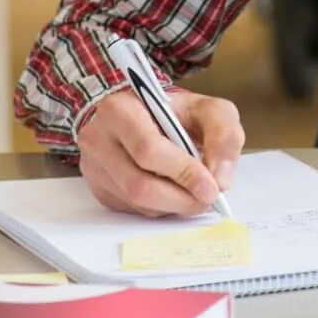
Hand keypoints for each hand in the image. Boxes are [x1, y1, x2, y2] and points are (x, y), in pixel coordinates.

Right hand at [77, 88, 244, 216]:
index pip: (148, 149)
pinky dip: (161, 207)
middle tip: (208, 198)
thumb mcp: (209, 109)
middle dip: (181, 197)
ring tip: (196, 195)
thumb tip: (220, 178)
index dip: (183, 173)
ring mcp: (94, 166)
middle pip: (139, 183)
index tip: (211, 187)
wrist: (148, 116)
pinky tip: (175, 192)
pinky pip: (132, 208)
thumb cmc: (177, 112)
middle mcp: (98, 138)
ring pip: (136, 201)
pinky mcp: (98, 188)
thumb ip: (224, 135)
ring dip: (173, 205)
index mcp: (121, 109)